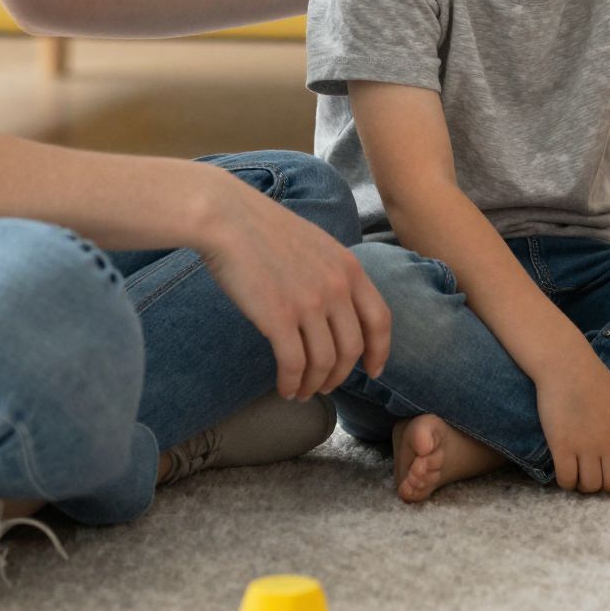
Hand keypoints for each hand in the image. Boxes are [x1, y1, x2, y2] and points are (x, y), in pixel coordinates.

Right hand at [198, 174, 391, 400]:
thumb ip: (333, 274)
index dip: (380, 351)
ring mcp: (309, 303)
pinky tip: (284, 388)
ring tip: (302, 391)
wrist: (229, 219)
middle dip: (341, 375)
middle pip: (352, 348)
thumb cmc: (265, 230)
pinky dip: (291, 383)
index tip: (374, 371)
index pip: (380, 319)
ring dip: (314, 384)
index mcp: (349, 268)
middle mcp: (336, 287)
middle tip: (325, 386)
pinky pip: (293, 365)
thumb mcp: (317, 244)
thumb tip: (338, 310)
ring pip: (324, 362)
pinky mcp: (278, 317)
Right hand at [537, 352, 609, 492]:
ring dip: (586, 485)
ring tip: (580, 475)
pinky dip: (567, 482)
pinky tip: (565, 471)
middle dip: (606, 485)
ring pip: (591, 486)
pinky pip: (567, 479)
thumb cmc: (596, 380)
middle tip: (597, 476)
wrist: (567, 365)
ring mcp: (585, 446)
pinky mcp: (562, 446)